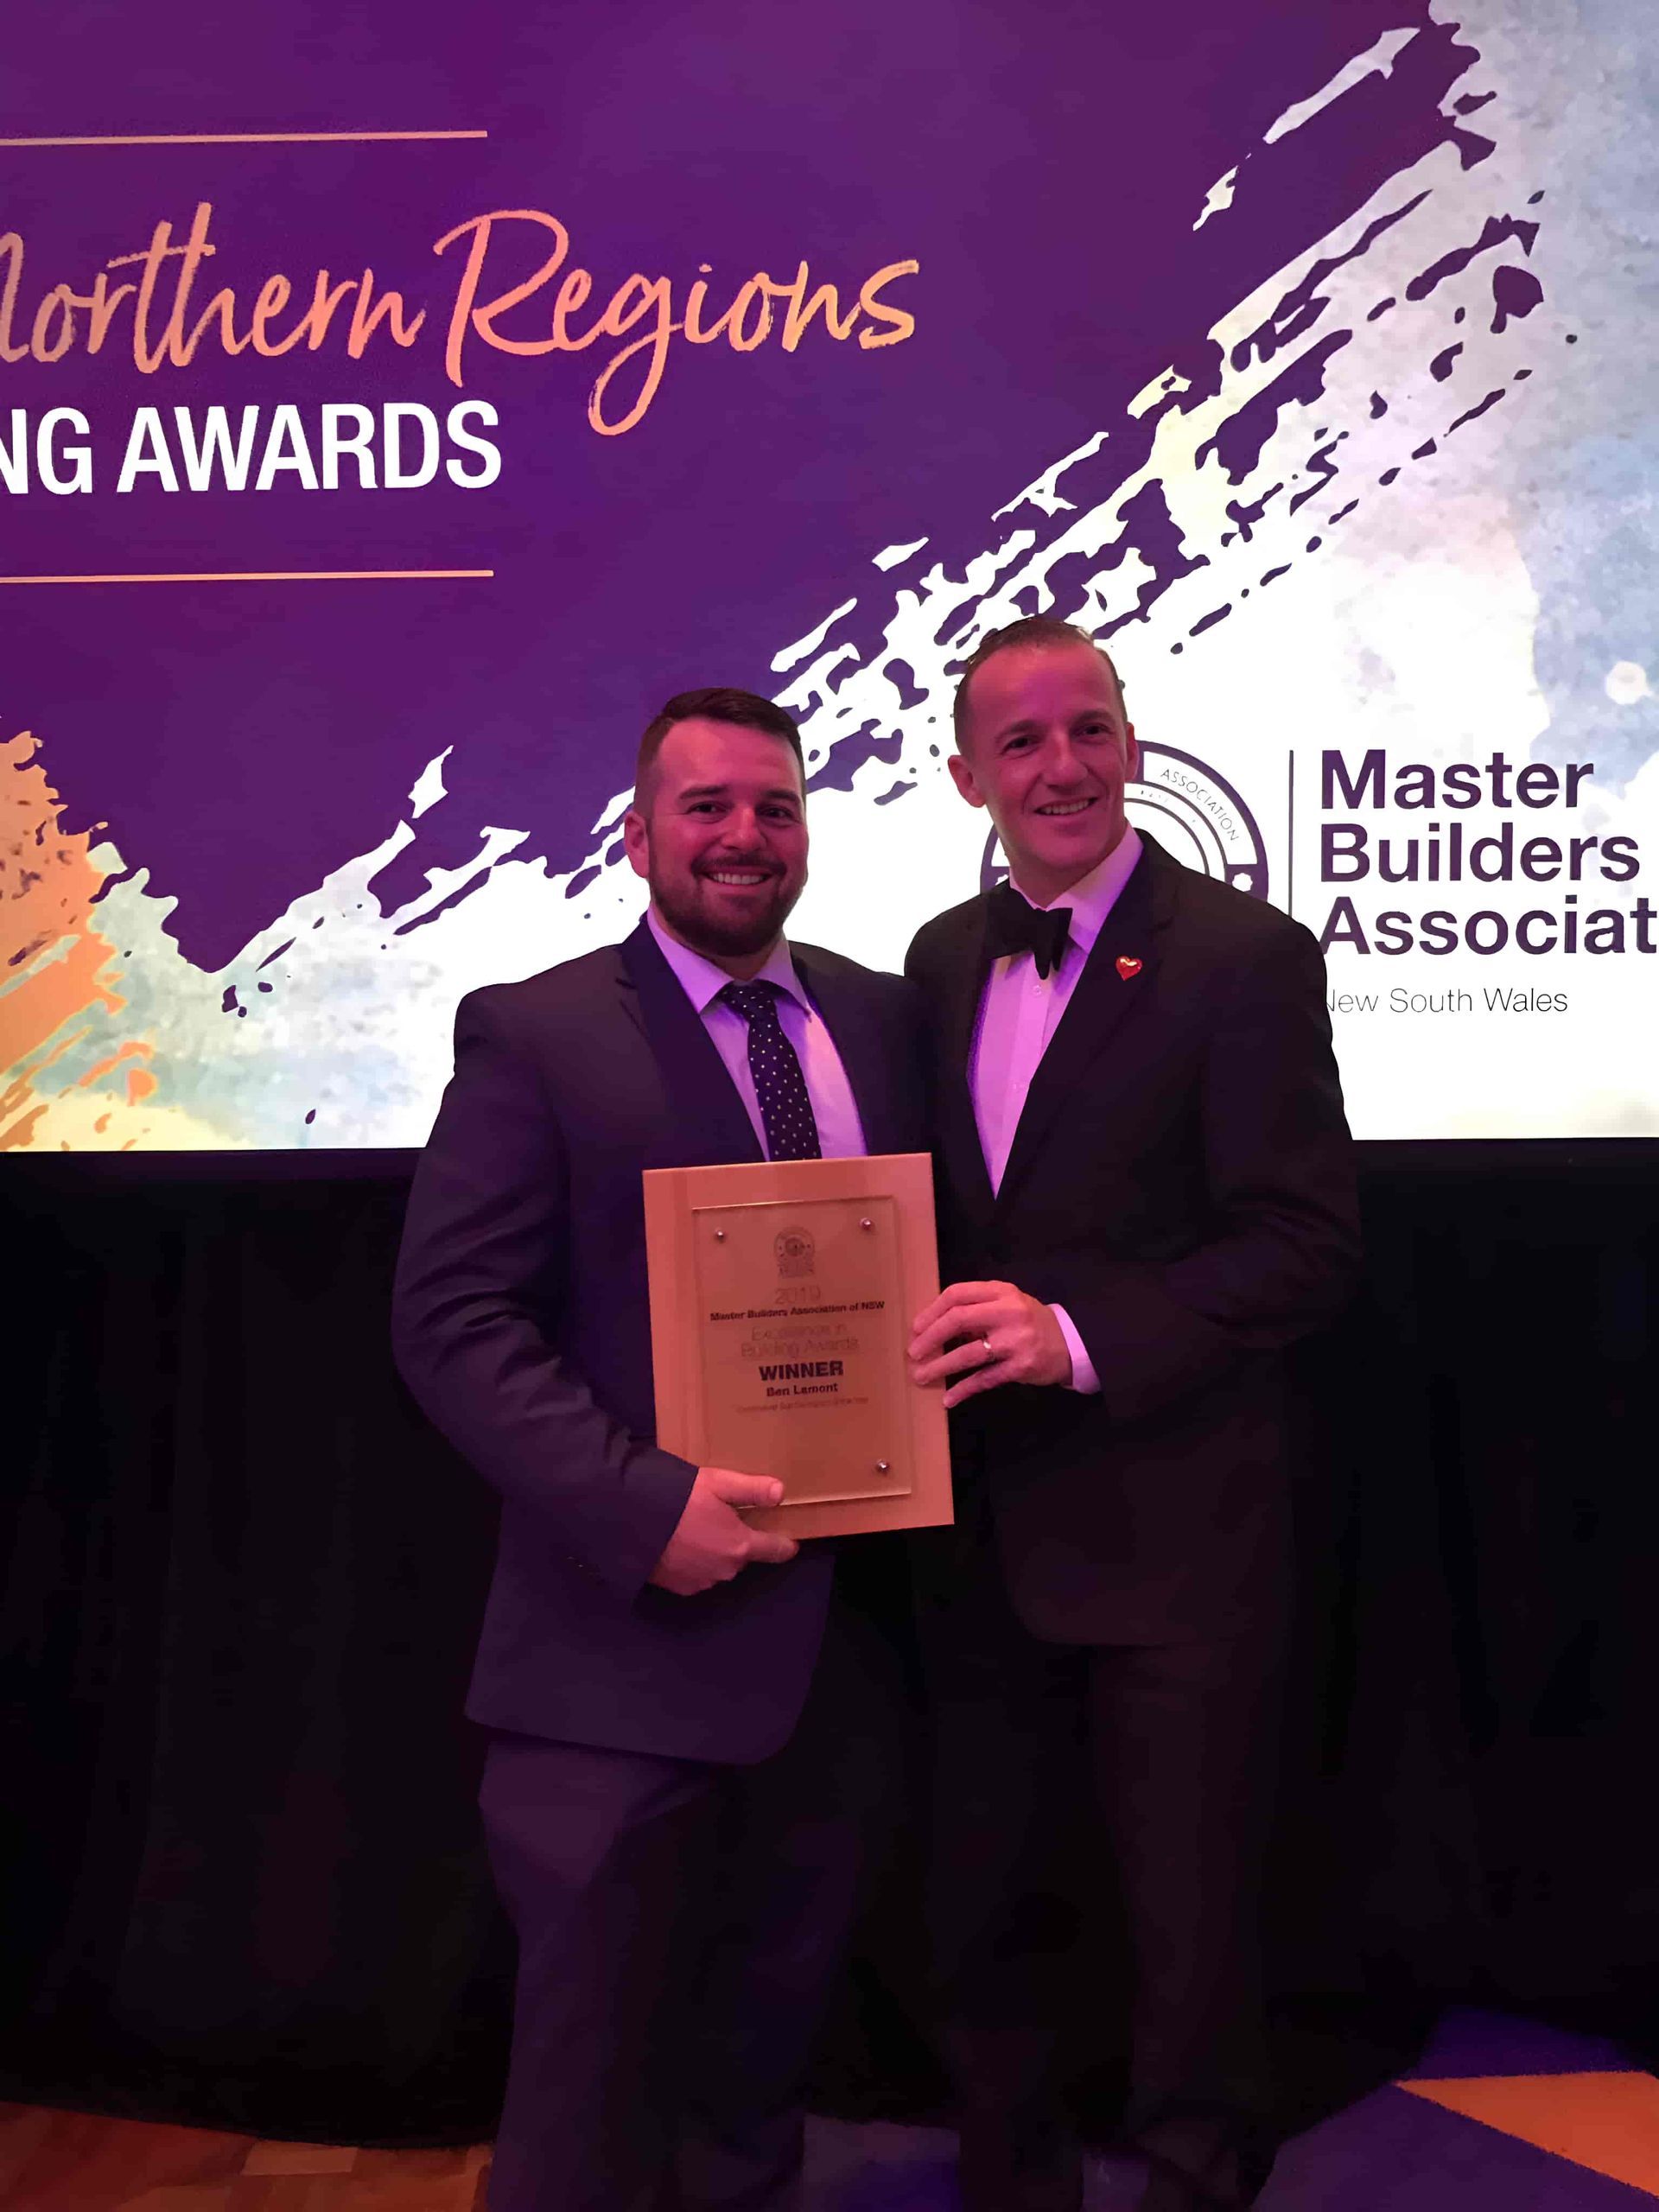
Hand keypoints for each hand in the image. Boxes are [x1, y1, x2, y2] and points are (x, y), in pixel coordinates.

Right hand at [648, 1467, 799, 1595]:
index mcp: (740, 1545)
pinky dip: (693, 1563)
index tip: (789, 1543)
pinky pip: (697, 1575)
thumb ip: (752, 1489)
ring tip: (693, 1530)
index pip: (774, 1549)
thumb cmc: (678, 1498)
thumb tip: (781, 1492)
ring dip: (713, 1552)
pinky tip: (678, 1545)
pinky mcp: (680, 1588)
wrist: (631, 1522)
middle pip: (741, 1555)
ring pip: (718, 1565)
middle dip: (735, 1540)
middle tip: (717, 1518)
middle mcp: (726, 1569)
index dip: (784, 1545)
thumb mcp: (717, 1483)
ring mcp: (702, 1582)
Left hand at [909, 1280, 1072, 1407]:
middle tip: (913, 1353)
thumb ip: (978, 1308)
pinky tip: (948, 1398)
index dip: (931, 1311)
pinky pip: (984, 1379)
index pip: (957, 1294)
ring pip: (968, 1353)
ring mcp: (1015, 1341)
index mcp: (1001, 1292)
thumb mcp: (1008, 1303)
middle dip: (930, 1338)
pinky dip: (963, 1390)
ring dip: (940, 1366)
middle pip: (958, 1320)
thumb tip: (934, 1327)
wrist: (1070, 1343)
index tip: (915, 1328)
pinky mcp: (1020, 1367)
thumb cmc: (1030, 1322)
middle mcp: (1008, 1313)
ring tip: (921, 1375)